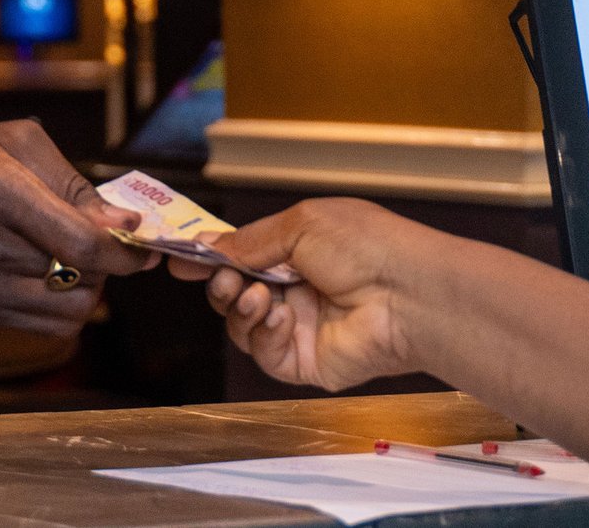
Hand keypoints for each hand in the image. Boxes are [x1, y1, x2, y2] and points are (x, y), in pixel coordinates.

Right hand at [0, 120, 155, 334]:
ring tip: (74, 258)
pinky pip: (46, 328)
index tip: (139, 237)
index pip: (82, 242)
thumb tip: (122, 224)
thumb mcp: (10, 143)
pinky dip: (63, 306)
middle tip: (103, 239)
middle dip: (107, 261)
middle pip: (82, 277)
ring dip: (87, 286)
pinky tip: (52, 277)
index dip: (124, 248)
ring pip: (70, 309)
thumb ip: (72, 182)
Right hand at [177, 199, 422, 390]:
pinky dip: (263, 335)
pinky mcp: (304, 363)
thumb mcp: (301, 225)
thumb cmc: (366, 246)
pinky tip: (279, 317)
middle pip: (235, 295)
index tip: (181, 260)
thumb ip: (250, 241)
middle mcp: (296, 291)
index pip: (243, 258)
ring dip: (241, 309)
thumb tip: (206, 245)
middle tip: (227, 279)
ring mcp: (299, 328)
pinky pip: (264, 354)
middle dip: (223, 286)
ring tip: (258, 297)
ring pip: (243, 326)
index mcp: (298, 252)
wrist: (407, 293)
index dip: (213, 260)